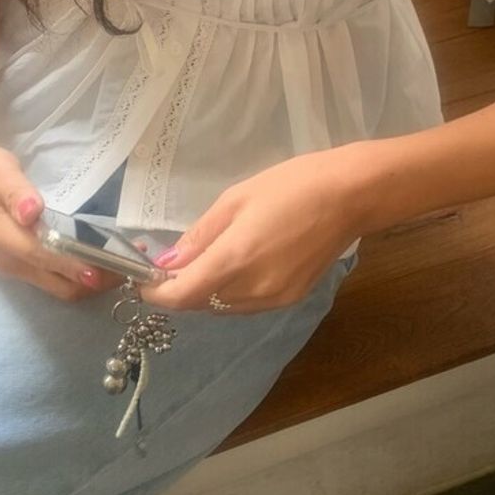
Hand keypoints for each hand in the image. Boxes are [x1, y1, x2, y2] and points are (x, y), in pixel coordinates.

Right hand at [0, 137, 147, 300]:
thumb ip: (15, 193)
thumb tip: (31, 212)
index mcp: (6, 242)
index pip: (52, 262)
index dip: (86, 267)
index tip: (119, 265)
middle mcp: (11, 263)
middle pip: (61, 286)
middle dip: (97, 281)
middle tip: (130, 265)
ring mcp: (13, 266)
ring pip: (59, 285)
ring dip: (90, 280)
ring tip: (120, 263)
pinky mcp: (17, 262)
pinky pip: (52, 277)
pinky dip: (77, 273)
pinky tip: (95, 258)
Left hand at [138, 149, 359, 314]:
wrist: (352, 195)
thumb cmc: (292, 185)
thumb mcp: (236, 199)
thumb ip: (199, 236)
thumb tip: (168, 263)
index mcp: (235, 260)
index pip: (180, 296)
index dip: (155, 293)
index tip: (142, 280)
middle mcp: (252, 290)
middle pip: (199, 305)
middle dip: (179, 290)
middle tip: (170, 265)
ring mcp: (274, 299)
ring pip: (222, 308)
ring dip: (204, 293)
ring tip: (201, 264)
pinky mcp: (290, 299)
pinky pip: (246, 305)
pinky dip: (229, 293)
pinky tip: (233, 268)